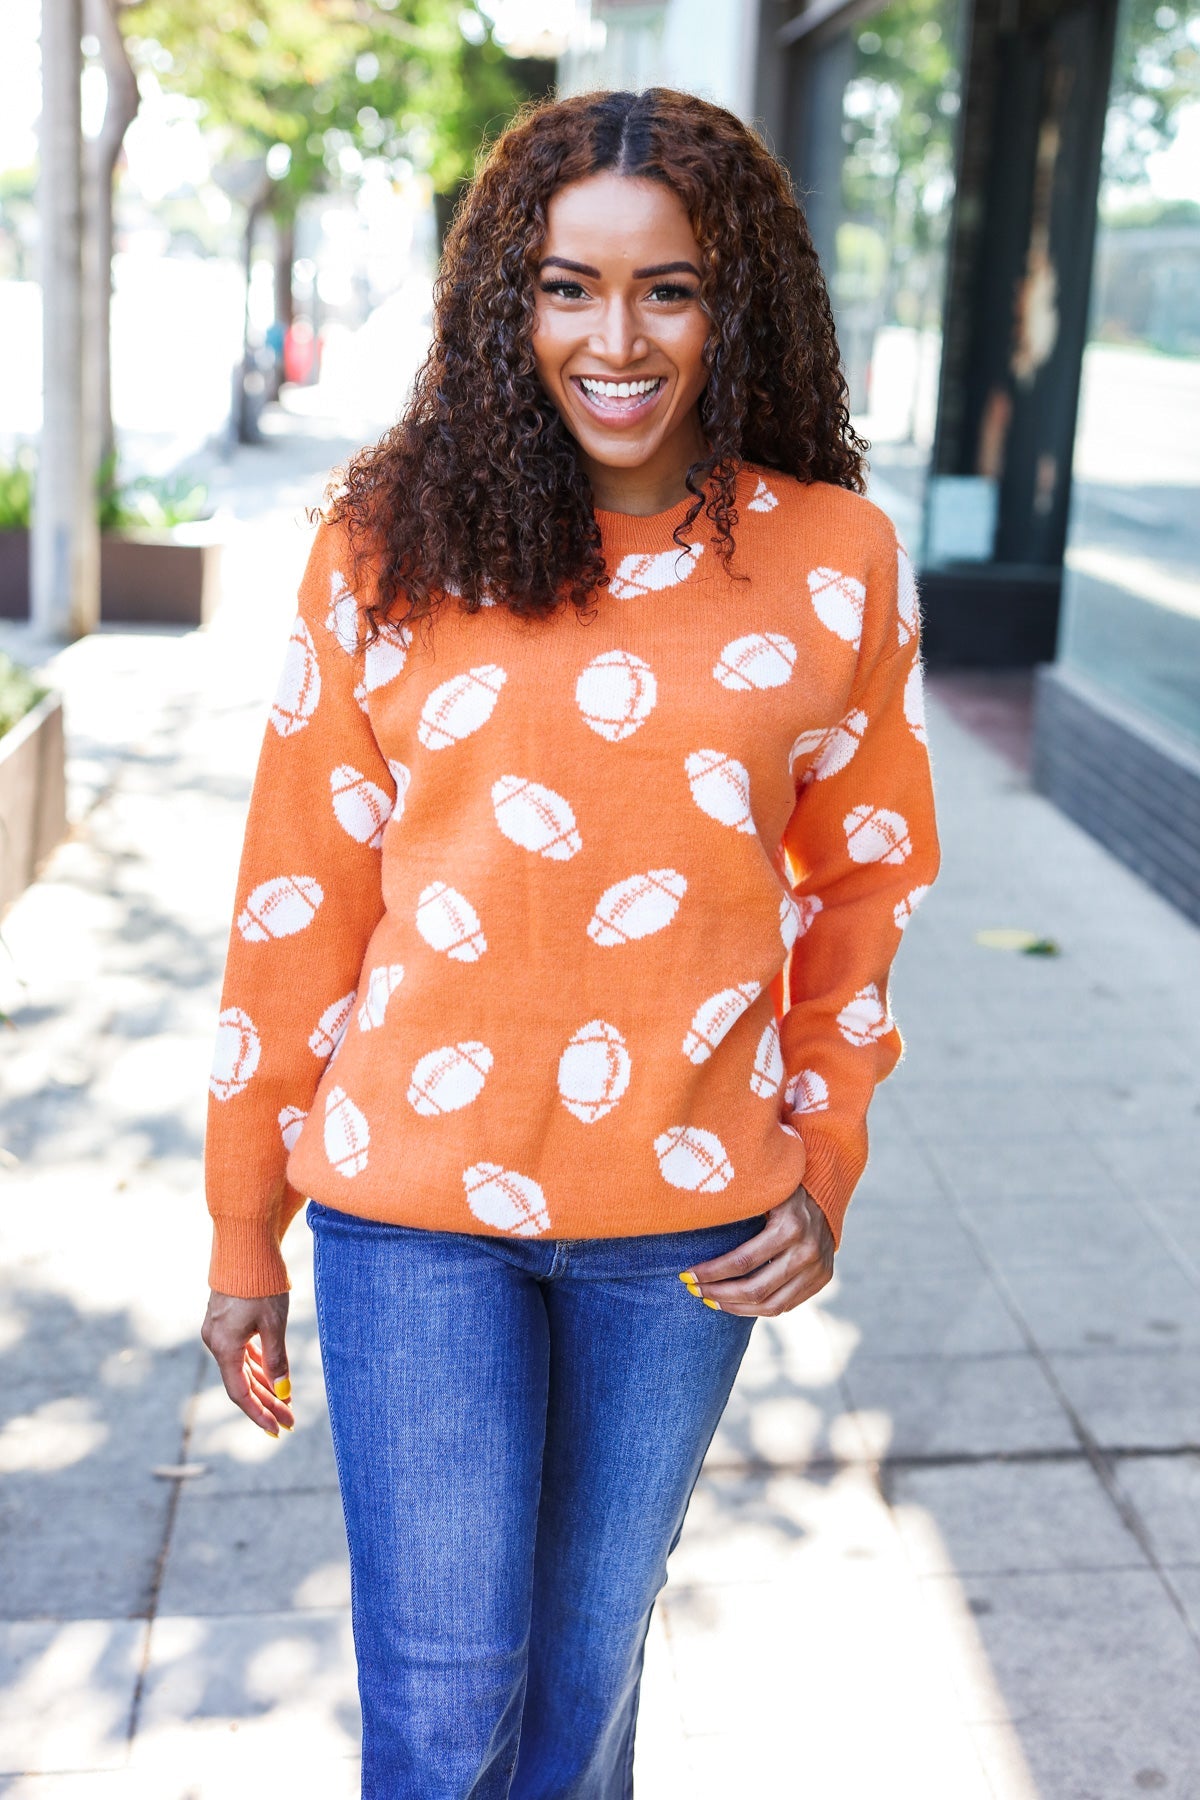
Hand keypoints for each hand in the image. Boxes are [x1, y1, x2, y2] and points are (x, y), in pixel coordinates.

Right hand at [201, 1289, 293, 1435]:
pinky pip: (241, 1352)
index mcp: (224, 1346)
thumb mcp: (273, 1324)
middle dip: (266, 1403)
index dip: (259, 1413)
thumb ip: (276, 1360)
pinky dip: (257, 1366)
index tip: (277, 1429)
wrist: (245, 1248)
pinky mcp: (225, 1322)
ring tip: (285, 1403)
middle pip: (241, 1383)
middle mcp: (216, 1342)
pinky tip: (272, 1376)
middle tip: (289, 1420)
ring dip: (263, 1385)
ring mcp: (218, 1331)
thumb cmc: (261, 1285)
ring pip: (241, 1368)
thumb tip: (283, 1392)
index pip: (239, 1393)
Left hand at [683, 1184, 834, 1316]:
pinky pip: (786, 1305)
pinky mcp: (822, 1279)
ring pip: (771, 1305)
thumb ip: (737, 1205)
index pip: (742, 1261)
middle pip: (755, 1289)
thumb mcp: (762, 1190)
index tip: (687, 1275)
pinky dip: (758, 1308)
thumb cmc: (780, 1188)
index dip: (711, 1273)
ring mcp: (818, 1269)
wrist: (826, 1191)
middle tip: (694, 1290)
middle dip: (718, 1293)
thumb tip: (691, 1219)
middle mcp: (807, 1251)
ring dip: (735, 1307)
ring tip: (711, 1300)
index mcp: (790, 1227)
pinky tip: (736, 1302)